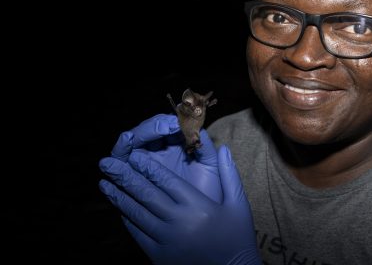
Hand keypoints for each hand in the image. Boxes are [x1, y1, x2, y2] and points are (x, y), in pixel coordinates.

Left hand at [99, 146, 260, 264]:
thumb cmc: (238, 237)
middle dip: (125, 177)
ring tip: (104, 183)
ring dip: (119, 197)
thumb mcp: (238, 204)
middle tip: (107, 163)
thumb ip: (229, 174)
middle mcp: (180, 222)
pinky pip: (138, 234)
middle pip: (147, 195)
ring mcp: (167, 240)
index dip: (148, 167)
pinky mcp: (160, 256)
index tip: (134, 155)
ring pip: (137, 214)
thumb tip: (225, 147)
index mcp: (198, 207)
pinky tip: (120, 208)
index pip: (167, 182)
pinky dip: (127, 219)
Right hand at [110, 114, 221, 202]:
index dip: (169, 122)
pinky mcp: (132, 176)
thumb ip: (205, 146)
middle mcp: (159, 151)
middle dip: (150, 128)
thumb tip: (199, 127)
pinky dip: (119, 155)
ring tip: (130, 138)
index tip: (176, 125)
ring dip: (129, 139)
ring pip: (131, 144)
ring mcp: (143, 163)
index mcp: (177, 145)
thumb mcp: (211, 167)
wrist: (203, 223)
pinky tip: (124, 154)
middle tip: (158, 130)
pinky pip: (121, 162)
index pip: (167, 125)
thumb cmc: (209, 192)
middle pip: (147, 131)